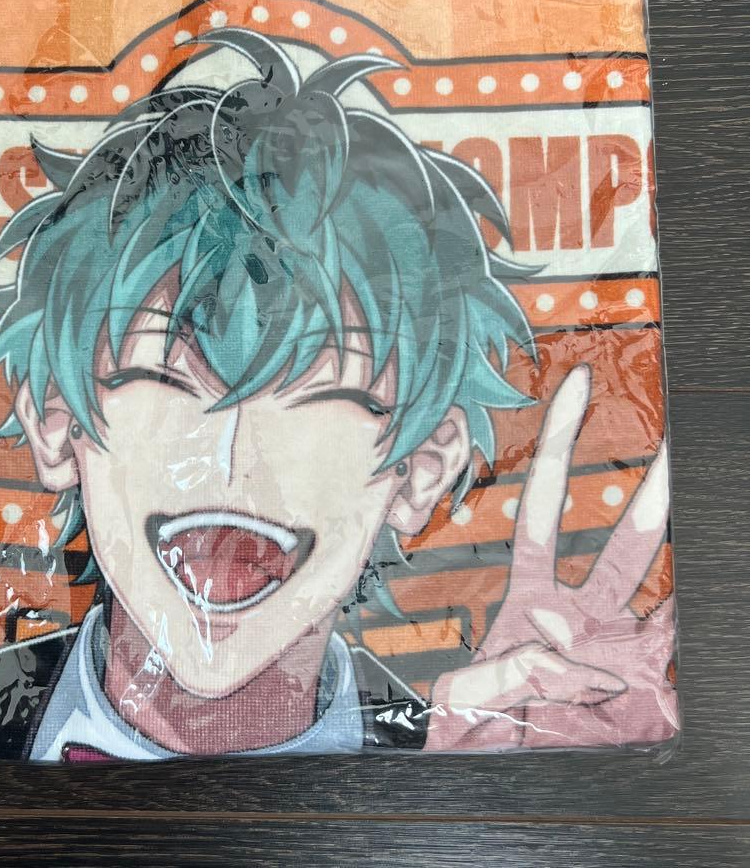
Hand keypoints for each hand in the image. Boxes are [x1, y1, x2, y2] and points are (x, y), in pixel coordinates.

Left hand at [426, 365, 677, 750]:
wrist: (502, 780)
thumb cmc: (473, 737)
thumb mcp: (468, 707)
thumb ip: (505, 681)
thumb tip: (560, 654)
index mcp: (530, 601)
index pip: (545, 510)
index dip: (559, 449)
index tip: (573, 391)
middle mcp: (581, 615)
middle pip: (622, 540)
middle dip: (651, 488)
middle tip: (675, 441)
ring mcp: (620, 650)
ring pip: (662, 592)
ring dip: (680, 550)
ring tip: (697, 496)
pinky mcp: (648, 690)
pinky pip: (672, 648)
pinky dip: (689, 634)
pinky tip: (702, 608)